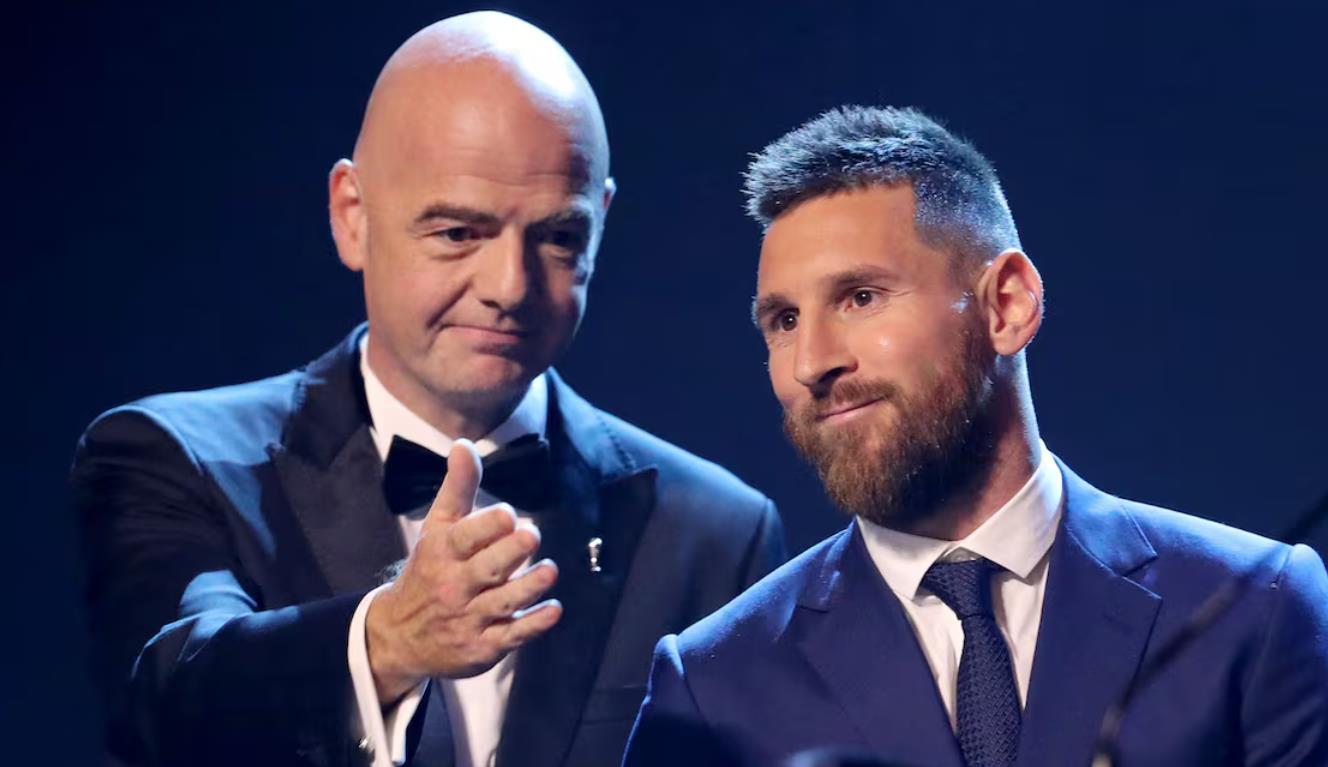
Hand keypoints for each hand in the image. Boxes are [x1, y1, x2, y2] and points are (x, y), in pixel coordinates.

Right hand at [365, 439, 561, 701]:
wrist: (399, 634)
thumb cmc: (429, 569)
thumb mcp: (437, 527)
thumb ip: (457, 488)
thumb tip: (464, 444)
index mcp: (443, 552)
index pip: (464, 537)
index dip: (487, 525)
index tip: (508, 515)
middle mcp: (454, 586)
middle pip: (487, 569)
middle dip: (510, 552)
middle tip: (533, 536)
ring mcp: (468, 618)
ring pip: (502, 603)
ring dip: (529, 587)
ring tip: (550, 571)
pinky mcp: (482, 646)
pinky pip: (510, 636)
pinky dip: (533, 625)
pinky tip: (553, 610)